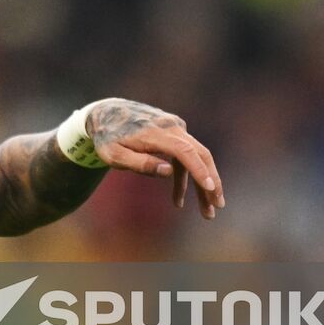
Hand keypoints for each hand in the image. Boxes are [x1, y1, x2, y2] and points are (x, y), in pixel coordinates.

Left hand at [84, 98, 224, 218]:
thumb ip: (140, 163)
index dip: (199, 170)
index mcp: (156, 133)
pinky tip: (178, 199)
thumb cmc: (107, 137)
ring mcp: (175, 128)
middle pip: (200, 154)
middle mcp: (171, 127)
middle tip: (217, 207)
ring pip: (196, 157)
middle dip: (212, 181)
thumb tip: (168, 172)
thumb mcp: (114, 155)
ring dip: (202, 184)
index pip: (185, 151)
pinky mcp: (174, 132)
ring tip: (206, 212)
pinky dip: (185, 177)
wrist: (106, 112)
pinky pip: (185, 156)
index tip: (210, 188)